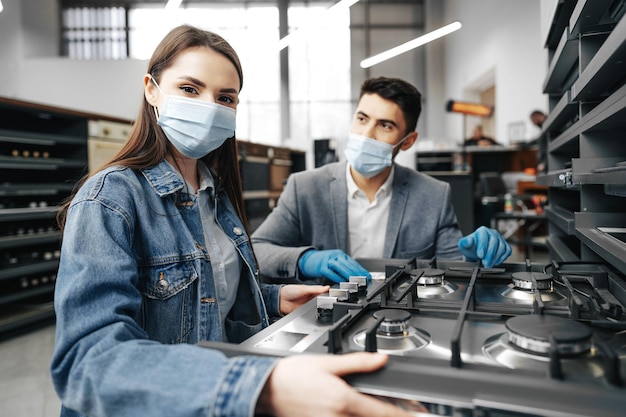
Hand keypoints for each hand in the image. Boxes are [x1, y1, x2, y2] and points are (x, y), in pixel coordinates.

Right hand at [256, 353, 421, 416]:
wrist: (265, 389)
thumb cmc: (292, 376)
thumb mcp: (327, 363)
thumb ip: (357, 363)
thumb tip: (381, 359)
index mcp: (344, 400)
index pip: (383, 412)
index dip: (403, 414)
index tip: (416, 412)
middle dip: (392, 416)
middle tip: (408, 412)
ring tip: (382, 411)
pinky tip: (359, 413)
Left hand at [279, 284, 329, 314]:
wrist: (279, 300)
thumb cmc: (289, 291)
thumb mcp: (304, 289)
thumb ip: (315, 289)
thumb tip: (327, 287)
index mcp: (311, 291)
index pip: (322, 292)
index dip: (327, 294)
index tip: (333, 296)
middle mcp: (310, 298)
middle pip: (320, 301)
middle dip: (324, 302)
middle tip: (328, 303)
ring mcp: (307, 306)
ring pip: (316, 308)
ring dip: (319, 309)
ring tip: (322, 308)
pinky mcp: (304, 312)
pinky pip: (310, 314)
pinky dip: (313, 314)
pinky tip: (315, 313)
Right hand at [298, 249, 370, 282]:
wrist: (307, 259)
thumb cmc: (323, 262)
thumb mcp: (335, 261)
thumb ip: (344, 266)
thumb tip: (357, 275)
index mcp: (340, 254)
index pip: (353, 262)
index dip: (361, 270)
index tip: (368, 276)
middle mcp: (335, 255)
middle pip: (348, 264)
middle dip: (357, 272)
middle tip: (364, 280)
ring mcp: (327, 260)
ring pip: (340, 267)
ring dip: (348, 274)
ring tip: (355, 281)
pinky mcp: (321, 267)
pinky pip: (330, 272)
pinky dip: (337, 277)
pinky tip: (342, 281)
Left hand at [458, 226, 511, 267]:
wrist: (476, 252)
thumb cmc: (471, 248)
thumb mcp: (464, 245)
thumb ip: (465, 242)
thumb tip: (469, 240)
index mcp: (482, 231)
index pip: (484, 236)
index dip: (483, 246)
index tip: (480, 255)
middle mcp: (492, 233)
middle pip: (494, 242)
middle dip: (490, 254)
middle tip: (485, 263)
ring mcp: (500, 239)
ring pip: (502, 247)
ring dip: (496, 257)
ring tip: (489, 264)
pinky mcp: (505, 245)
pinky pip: (507, 250)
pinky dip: (503, 257)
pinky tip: (496, 262)